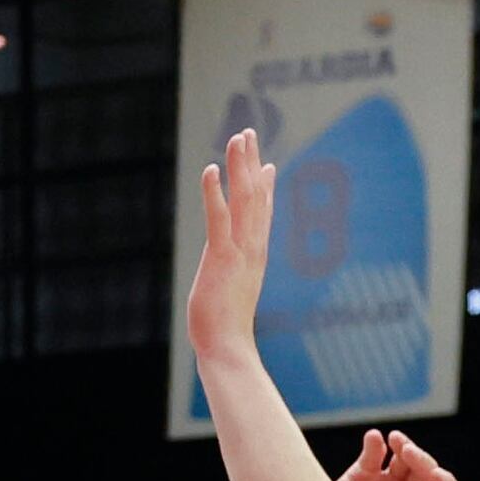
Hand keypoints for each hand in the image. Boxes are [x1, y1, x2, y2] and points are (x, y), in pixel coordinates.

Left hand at [183, 128, 274, 372]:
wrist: (227, 346)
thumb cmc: (226, 326)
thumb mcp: (234, 292)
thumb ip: (237, 276)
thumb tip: (237, 272)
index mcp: (255, 255)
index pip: (262, 214)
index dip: (265, 187)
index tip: (267, 163)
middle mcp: (253, 247)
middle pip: (256, 196)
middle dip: (251, 163)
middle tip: (248, 134)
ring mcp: (240, 250)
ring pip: (244, 199)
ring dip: (240, 166)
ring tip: (239, 137)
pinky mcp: (222, 257)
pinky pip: (219, 218)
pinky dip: (217, 192)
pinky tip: (212, 170)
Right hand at [334, 426, 461, 480]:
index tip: (435, 474)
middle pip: (426, 469)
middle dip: (421, 458)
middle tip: (407, 452)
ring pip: (404, 456)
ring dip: (404, 444)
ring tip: (394, 440)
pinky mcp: (363, 473)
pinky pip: (374, 452)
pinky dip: (374, 442)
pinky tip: (373, 437)